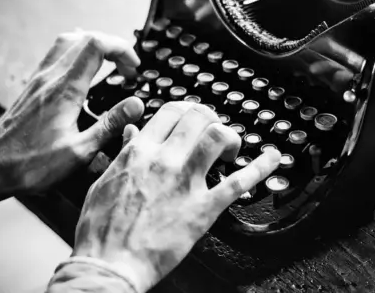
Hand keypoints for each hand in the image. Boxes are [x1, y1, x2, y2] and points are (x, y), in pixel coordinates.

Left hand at [0, 29, 144, 214]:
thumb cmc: (31, 166)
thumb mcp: (79, 151)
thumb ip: (110, 125)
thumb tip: (136, 105)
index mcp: (65, 90)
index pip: (96, 45)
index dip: (121, 49)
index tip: (134, 68)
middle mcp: (49, 78)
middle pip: (84, 38)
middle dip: (112, 46)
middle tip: (127, 69)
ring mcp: (38, 81)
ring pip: (67, 42)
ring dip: (92, 46)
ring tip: (109, 63)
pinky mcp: (32, 89)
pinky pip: (55, 56)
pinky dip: (75, 54)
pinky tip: (82, 70)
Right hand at [72, 102, 280, 292]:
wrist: (109, 263)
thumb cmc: (101, 230)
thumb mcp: (104, 181)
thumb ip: (122, 153)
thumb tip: (132, 133)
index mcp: (138, 152)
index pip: (171, 111)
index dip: (187, 111)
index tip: (193, 120)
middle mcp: (164, 160)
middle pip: (198, 117)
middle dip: (211, 120)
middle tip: (213, 133)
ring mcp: (185, 182)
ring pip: (218, 137)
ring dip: (230, 137)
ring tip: (231, 150)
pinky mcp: (203, 209)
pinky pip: (238, 182)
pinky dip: (261, 168)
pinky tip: (273, 159)